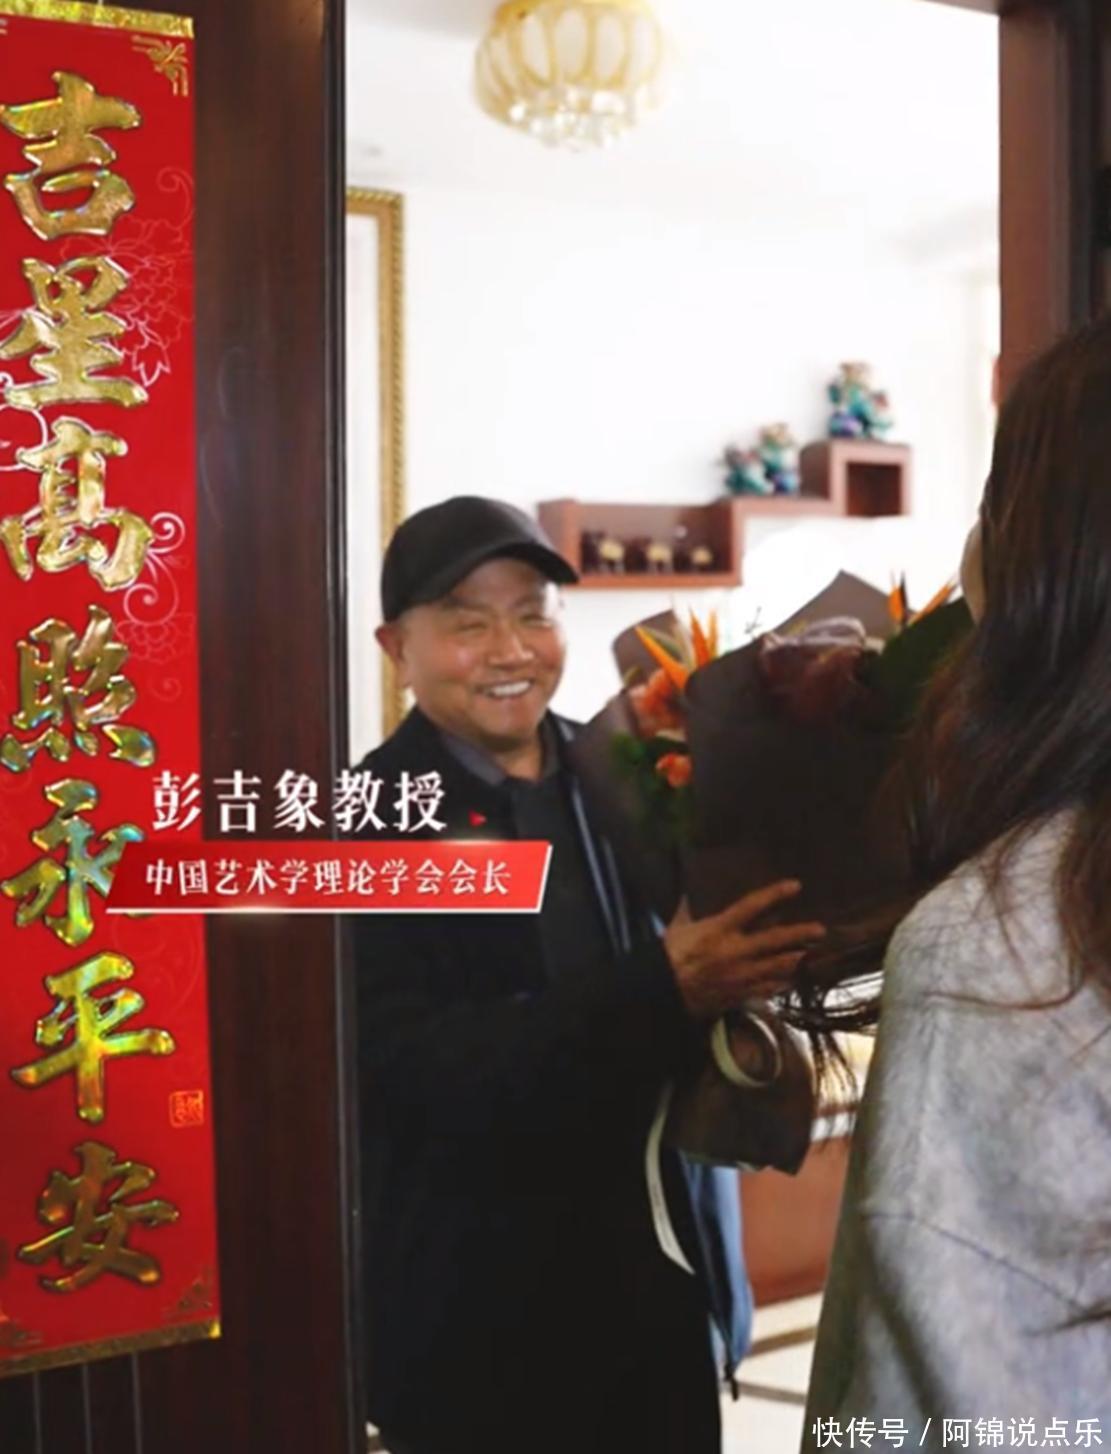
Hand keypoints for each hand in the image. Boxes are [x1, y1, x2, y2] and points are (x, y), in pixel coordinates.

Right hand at [663, 881, 824, 1020]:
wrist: (662, 993)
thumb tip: (689, 891)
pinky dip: (781, 985)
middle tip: (820, 929)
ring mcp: (740, 974)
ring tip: (815, 955)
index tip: (795, 886)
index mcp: (719, 928)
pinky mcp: (739, 993)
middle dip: (800, 933)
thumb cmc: (667, 957)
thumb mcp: (676, 928)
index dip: (775, 894)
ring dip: (798, 960)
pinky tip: (793, 981)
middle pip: (775, 939)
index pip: (752, 906)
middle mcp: (735, 950)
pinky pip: (767, 989)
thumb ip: (687, 910)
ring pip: (778, 966)